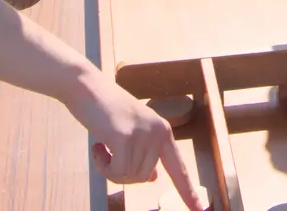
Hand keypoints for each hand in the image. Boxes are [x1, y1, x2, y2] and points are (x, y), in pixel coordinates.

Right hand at [74, 72, 207, 209]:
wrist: (86, 87)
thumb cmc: (107, 111)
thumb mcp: (133, 132)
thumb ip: (145, 153)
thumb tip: (152, 178)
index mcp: (163, 131)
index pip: (178, 167)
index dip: (188, 191)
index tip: (199, 209)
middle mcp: (158, 132)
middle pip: (143, 177)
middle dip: (123, 171)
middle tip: (109, 152)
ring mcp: (142, 135)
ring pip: (129, 176)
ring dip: (110, 168)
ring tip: (103, 145)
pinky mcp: (124, 138)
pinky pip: (116, 172)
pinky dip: (103, 166)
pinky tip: (98, 146)